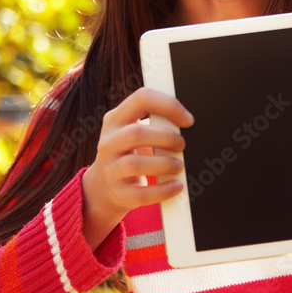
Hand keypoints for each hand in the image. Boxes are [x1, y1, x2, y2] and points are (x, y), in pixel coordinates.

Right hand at [81, 87, 192, 249]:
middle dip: (166, 138)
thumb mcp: (132, 132)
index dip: (168, 106)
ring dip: (164, 164)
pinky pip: (141, 193)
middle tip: (182, 145)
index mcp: (115, 119)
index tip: (187, 120)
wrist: (103, 186)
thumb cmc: (128, 153)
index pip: (141, 99)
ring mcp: (110, 168)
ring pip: (136, 164)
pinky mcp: (118, 192)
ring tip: (179, 165)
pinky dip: (163, 190)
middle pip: (136, 134)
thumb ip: (154, 124)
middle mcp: (109, 142)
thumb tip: (186, 123)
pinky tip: (176, 186)